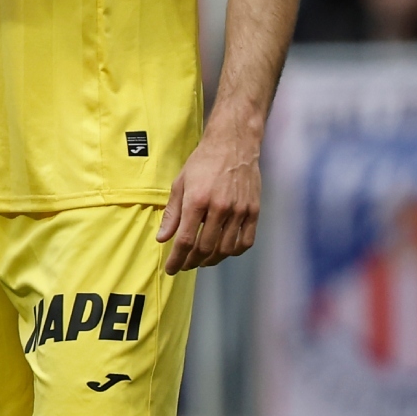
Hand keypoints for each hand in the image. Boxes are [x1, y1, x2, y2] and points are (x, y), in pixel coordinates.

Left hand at [157, 113, 262, 273]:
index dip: (177, 259)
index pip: (185, 240)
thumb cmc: (202, 163)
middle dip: (192, 262)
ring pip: (225, 249)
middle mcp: (219, 208)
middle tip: (184, 265)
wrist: (233, 145)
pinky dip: (234, 252)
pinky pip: (245, 241)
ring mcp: (239, 210)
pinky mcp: (254, 211)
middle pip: (205, 248)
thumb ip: (172, 213)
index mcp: (197, 200)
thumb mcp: (180, 184)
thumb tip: (162, 238)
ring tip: (201, 260)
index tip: (171, 270)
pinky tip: (224, 251)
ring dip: (211, 260)